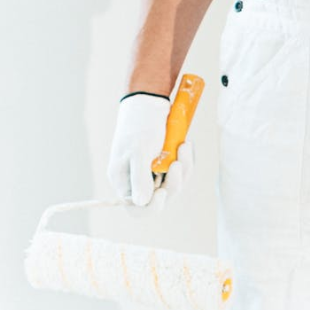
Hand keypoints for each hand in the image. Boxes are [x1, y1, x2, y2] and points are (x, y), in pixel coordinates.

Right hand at [106, 93, 194, 214]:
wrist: (151, 101)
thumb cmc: (140, 124)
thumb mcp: (138, 150)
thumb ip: (138, 178)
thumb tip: (140, 203)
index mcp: (124, 180)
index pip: (135, 208)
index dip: (151, 207)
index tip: (162, 194)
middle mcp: (137, 179)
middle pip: (160, 197)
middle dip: (173, 181)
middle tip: (178, 163)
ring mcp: (153, 171)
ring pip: (174, 184)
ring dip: (183, 168)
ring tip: (185, 146)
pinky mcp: (166, 162)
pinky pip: (180, 171)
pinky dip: (186, 160)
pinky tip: (186, 145)